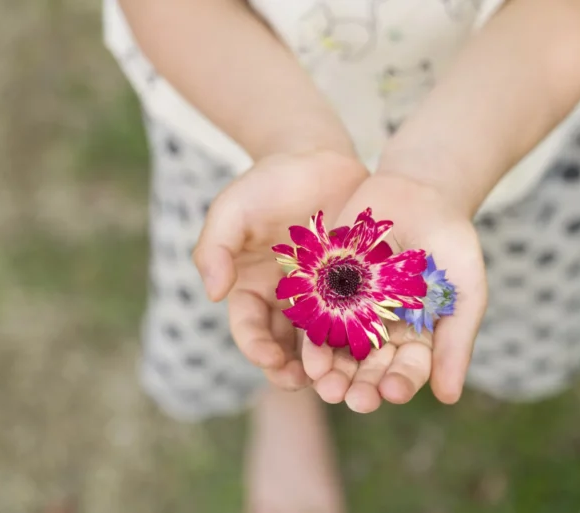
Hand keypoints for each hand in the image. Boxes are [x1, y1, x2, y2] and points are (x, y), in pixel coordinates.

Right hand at [193, 150, 367, 389]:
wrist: (316, 158)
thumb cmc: (268, 182)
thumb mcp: (232, 208)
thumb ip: (215, 247)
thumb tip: (213, 294)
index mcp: (249, 287)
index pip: (247, 326)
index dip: (255, 346)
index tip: (268, 358)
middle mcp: (282, 300)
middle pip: (282, 345)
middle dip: (289, 368)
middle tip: (302, 382)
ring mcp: (319, 296)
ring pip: (319, 341)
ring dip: (325, 365)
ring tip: (335, 381)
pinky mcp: (352, 288)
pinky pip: (354, 318)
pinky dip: (357, 340)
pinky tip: (367, 354)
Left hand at [301, 172, 487, 411]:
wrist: (419, 191)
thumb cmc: (451, 242)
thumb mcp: (465, 290)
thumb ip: (456, 340)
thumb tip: (448, 398)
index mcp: (417, 336)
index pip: (407, 370)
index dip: (400, 383)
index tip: (392, 392)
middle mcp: (382, 330)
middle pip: (370, 368)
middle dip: (361, 386)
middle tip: (355, 401)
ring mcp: (353, 310)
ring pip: (340, 350)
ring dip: (332, 371)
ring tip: (325, 385)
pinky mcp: (327, 288)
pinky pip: (317, 316)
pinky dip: (312, 335)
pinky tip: (308, 352)